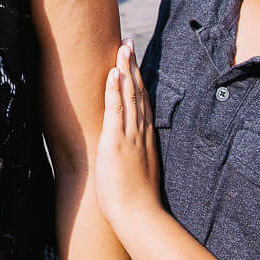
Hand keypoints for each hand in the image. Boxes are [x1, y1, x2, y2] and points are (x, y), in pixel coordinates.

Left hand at [96, 40, 160, 232]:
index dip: (139, 79)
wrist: (140, 216)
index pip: (144, 102)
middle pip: (139, 92)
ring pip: (130, 95)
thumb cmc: (137, 201)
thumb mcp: (140, 172)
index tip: (135, 61)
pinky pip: (116, 110)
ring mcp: (130, 135)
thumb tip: (130, 154)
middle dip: (133, 66)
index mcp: (147, 138)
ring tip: (123, 47)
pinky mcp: (117, 141)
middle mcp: (141, 132)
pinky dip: (114, 90)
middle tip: (129, 43)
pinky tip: (112, 72)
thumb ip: (137, 158)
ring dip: (125, 69)